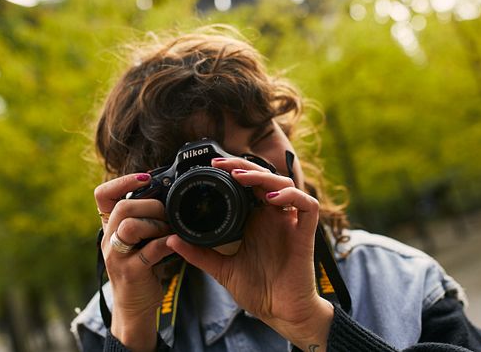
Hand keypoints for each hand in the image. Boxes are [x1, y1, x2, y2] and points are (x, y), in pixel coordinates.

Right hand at [95, 173, 174, 351]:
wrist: (135, 306)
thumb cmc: (142, 267)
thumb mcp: (137, 239)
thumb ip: (144, 218)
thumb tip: (167, 192)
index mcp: (110, 227)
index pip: (102, 195)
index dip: (122, 181)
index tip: (146, 178)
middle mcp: (109, 240)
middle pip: (122, 207)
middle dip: (151, 205)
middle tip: (168, 214)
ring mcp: (117, 257)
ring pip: (130, 226)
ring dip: (156, 223)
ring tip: (170, 230)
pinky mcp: (131, 272)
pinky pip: (150, 250)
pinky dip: (167, 242)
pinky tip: (176, 242)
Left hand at [166, 158, 333, 349]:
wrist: (282, 314)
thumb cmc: (258, 291)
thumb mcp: (222, 269)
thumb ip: (200, 253)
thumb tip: (172, 240)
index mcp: (257, 220)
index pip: (249, 184)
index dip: (234, 170)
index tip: (211, 167)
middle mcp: (274, 217)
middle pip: (266, 177)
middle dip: (244, 166)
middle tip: (221, 166)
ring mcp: (290, 224)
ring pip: (286, 185)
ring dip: (264, 177)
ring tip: (241, 179)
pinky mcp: (305, 234)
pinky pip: (308, 206)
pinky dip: (292, 197)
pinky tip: (271, 199)